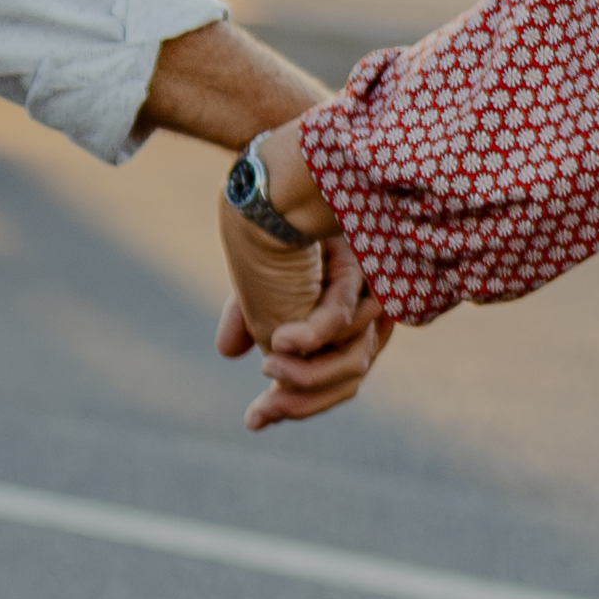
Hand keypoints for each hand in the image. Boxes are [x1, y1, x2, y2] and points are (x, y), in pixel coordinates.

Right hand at [212, 137, 385, 430]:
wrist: (269, 179)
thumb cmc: (267, 229)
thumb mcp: (256, 286)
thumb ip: (255, 321)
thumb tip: (229, 353)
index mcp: (346, 320)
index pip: (335, 380)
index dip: (299, 406)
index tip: (253, 420)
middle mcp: (366, 309)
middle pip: (349, 379)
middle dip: (302, 402)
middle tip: (261, 410)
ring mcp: (369, 290)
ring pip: (353, 361)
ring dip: (306, 374)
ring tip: (268, 367)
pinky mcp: (363, 270)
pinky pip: (344, 321)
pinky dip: (313, 337)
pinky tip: (282, 343)